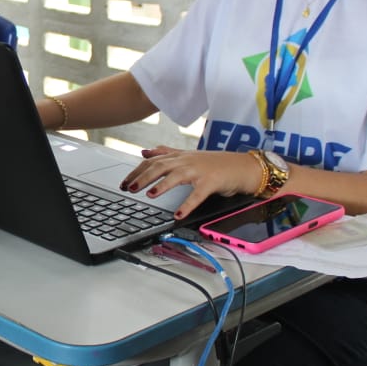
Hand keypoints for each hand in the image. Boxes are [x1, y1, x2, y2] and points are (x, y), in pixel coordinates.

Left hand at [119, 146, 260, 218]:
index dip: (136, 171)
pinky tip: (178, 214)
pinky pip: (198, 194)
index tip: (123, 182)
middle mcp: (187, 161)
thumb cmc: (215, 164)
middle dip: (143, 177)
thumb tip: (144, 151)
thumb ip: (166, 153)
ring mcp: (199, 171)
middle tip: (129, 188)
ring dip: (162, 185)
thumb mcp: (188, 156)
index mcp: (179, 157)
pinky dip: (187, 204)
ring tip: (150, 195)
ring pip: (176, 176)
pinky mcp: (211, 182)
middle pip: (160, 166)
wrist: (243, 167)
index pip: (152, 161)